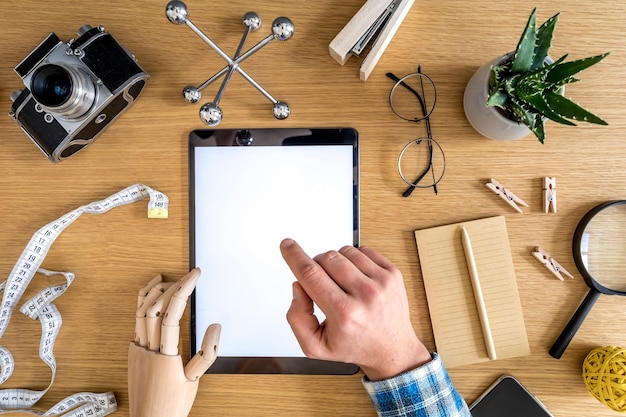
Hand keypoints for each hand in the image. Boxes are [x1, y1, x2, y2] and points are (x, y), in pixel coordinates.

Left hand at [128, 269, 220, 416]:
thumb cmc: (172, 405)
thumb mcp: (195, 381)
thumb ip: (206, 353)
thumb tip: (215, 327)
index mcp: (165, 355)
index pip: (172, 313)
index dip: (183, 289)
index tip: (194, 276)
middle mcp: (147, 349)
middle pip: (156, 307)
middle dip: (173, 286)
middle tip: (188, 276)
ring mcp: (137, 348)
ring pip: (141, 311)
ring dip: (154, 291)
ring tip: (167, 279)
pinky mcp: (132, 351)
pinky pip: (135, 320)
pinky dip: (142, 304)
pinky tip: (150, 297)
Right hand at [280, 239, 431, 380]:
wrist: (392, 349)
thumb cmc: (354, 346)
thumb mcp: (316, 346)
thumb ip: (297, 318)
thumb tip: (298, 285)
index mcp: (344, 314)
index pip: (311, 275)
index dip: (294, 256)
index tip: (287, 245)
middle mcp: (366, 295)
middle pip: (326, 259)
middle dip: (317, 266)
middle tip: (323, 285)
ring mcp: (382, 282)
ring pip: (344, 251)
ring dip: (336, 263)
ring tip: (342, 284)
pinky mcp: (393, 273)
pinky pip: (363, 250)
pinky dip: (354, 260)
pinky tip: (356, 279)